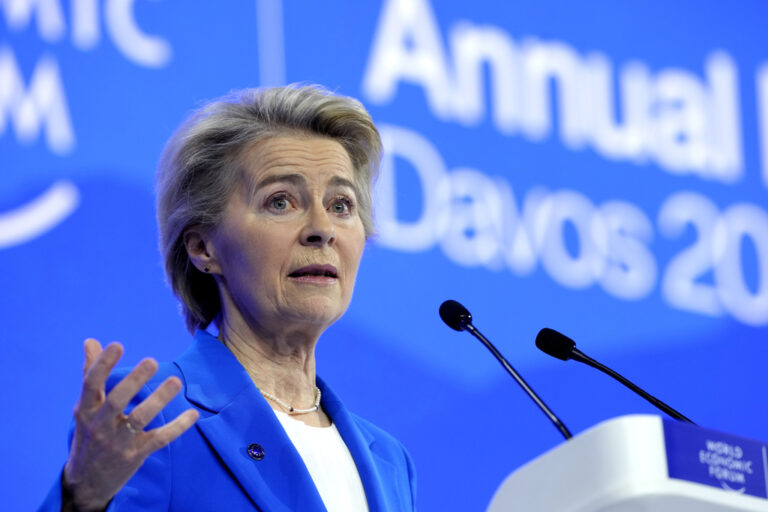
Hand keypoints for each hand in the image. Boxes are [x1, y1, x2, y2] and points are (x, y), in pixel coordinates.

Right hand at [62, 339, 198, 510]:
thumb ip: (90, 374)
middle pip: (116, 400)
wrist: (87, 483)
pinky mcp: (136, 454)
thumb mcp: (85, 408)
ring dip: (159, 400)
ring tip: (176, 382)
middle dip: (134, 381)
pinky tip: (193, 414)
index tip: (117, 344)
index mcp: (85, 410)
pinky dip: (177, 427)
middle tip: (152, 361)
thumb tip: (91, 342)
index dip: (103, 364)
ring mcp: (118, 442)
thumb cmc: (89, 435)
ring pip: (139, 419)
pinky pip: (159, 439)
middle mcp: (99, 425)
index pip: (91, 384)